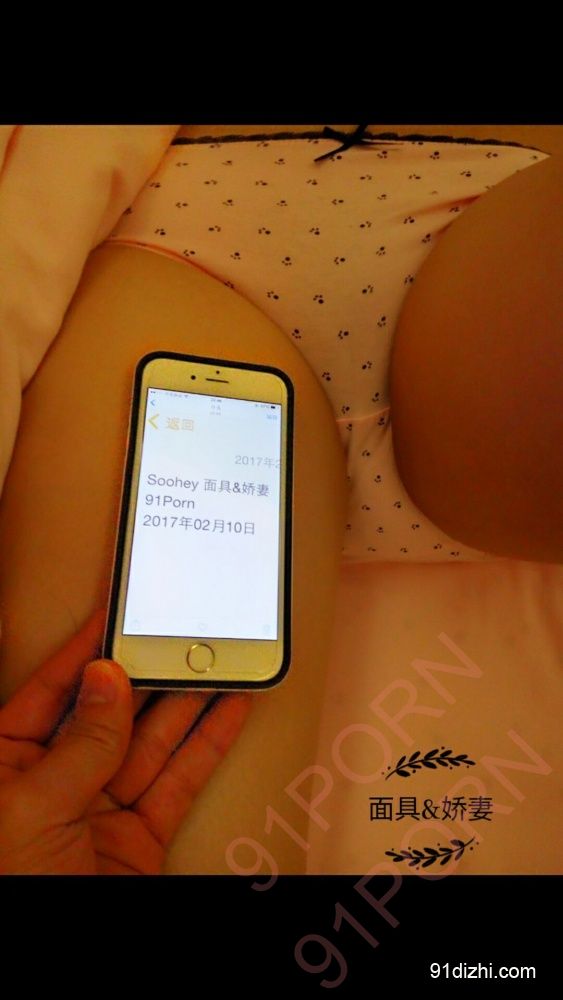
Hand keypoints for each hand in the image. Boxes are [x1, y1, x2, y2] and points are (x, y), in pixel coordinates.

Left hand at [0, 610, 250, 873]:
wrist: (53, 956)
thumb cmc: (13, 886)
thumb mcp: (32, 810)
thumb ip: (79, 744)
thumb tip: (107, 680)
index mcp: (3, 765)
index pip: (48, 691)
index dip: (83, 650)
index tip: (115, 612)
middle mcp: (50, 783)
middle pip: (107, 712)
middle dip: (147, 672)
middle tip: (180, 634)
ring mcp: (96, 811)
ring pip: (150, 741)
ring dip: (187, 701)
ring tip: (218, 661)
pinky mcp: (137, 838)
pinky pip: (176, 781)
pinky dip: (207, 745)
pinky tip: (228, 711)